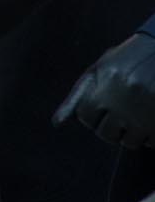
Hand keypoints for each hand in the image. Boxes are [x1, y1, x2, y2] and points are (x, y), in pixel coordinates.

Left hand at [57, 30, 154, 149]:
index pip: (86, 118)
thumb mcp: (99, 70)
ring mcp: (145, 114)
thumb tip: (56, 123)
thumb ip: (77, 97)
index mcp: (102, 88)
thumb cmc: (127, 59)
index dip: (92, 114)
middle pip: (106, 134)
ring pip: (130, 142)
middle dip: (111, 128)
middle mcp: (121, 103)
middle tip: (120, 115)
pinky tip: (151, 119)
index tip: (101, 108)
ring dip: (132, 134)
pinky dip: (150, 136)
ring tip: (137, 116)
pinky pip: (152, 142)